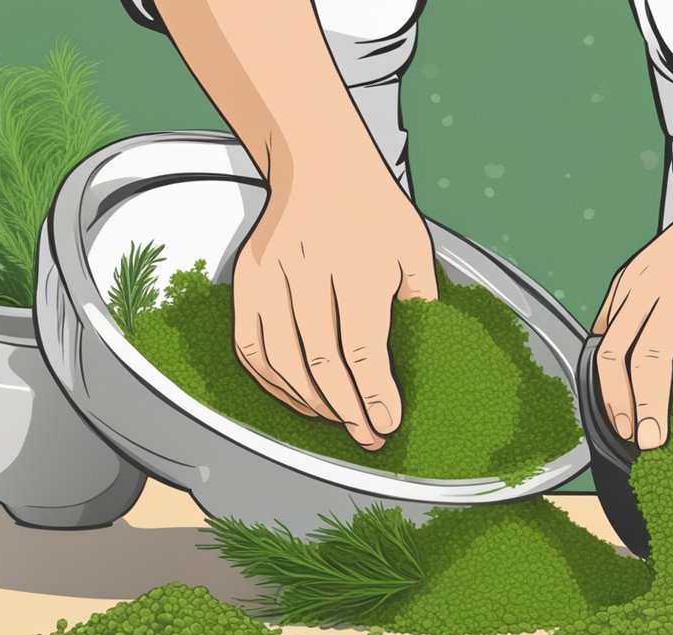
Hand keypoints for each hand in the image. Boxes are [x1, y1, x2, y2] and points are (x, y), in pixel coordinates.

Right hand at [233, 173, 437, 449]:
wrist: (319, 162)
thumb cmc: (372, 207)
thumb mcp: (414, 248)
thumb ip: (420, 302)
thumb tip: (425, 358)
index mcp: (356, 266)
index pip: (362, 349)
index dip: (374, 394)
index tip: (387, 422)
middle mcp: (308, 272)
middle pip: (321, 363)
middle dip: (346, 410)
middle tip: (367, 435)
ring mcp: (271, 277)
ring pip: (281, 362)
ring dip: (310, 402)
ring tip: (337, 419)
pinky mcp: (247, 281)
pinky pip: (250, 347)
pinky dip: (272, 382)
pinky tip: (298, 398)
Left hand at [592, 187, 672, 449]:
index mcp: (634, 277)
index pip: (608, 336)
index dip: (609, 379)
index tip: (623, 408)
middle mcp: (634, 283)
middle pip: (604, 354)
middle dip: (609, 401)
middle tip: (625, 433)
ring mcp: (652, 291)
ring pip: (618, 362)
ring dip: (625, 410)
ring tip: (640, 443)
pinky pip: (652, 361)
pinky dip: (649, 400)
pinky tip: (656, 427)